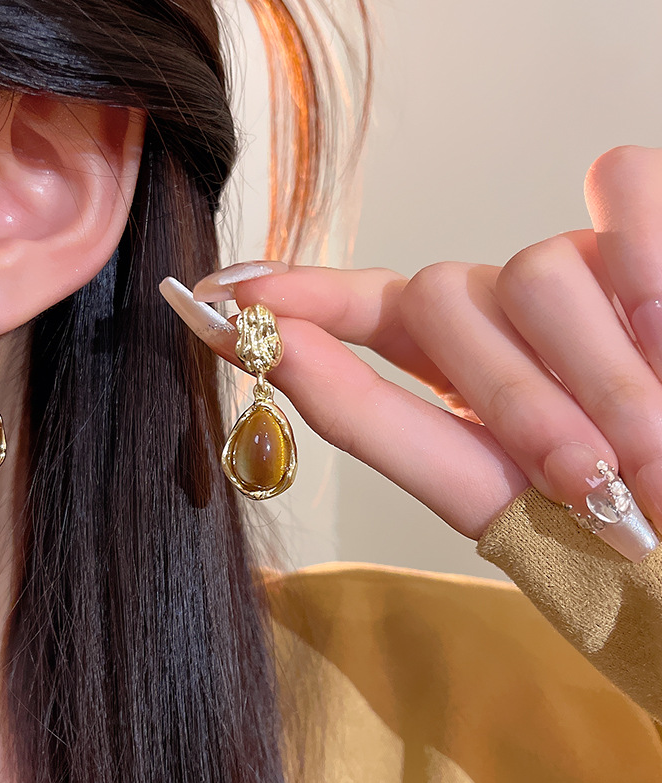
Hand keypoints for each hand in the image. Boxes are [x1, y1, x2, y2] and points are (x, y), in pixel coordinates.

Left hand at [161, 146, 661, 562]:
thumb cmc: (619, 539)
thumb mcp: (490, 494)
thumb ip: (372, 418)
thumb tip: (270, 341)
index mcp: (457, 373)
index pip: (364, 309)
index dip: (298, 294)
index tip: (221, 294)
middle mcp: (507, 316)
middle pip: (441, 294)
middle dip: (508, 395)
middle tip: (584, 482)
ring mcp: (577, 272)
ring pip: (532, 266)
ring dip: (592, 376)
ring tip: (649, 451)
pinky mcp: (645, 236)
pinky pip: (622, 185)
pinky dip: (643, 253)